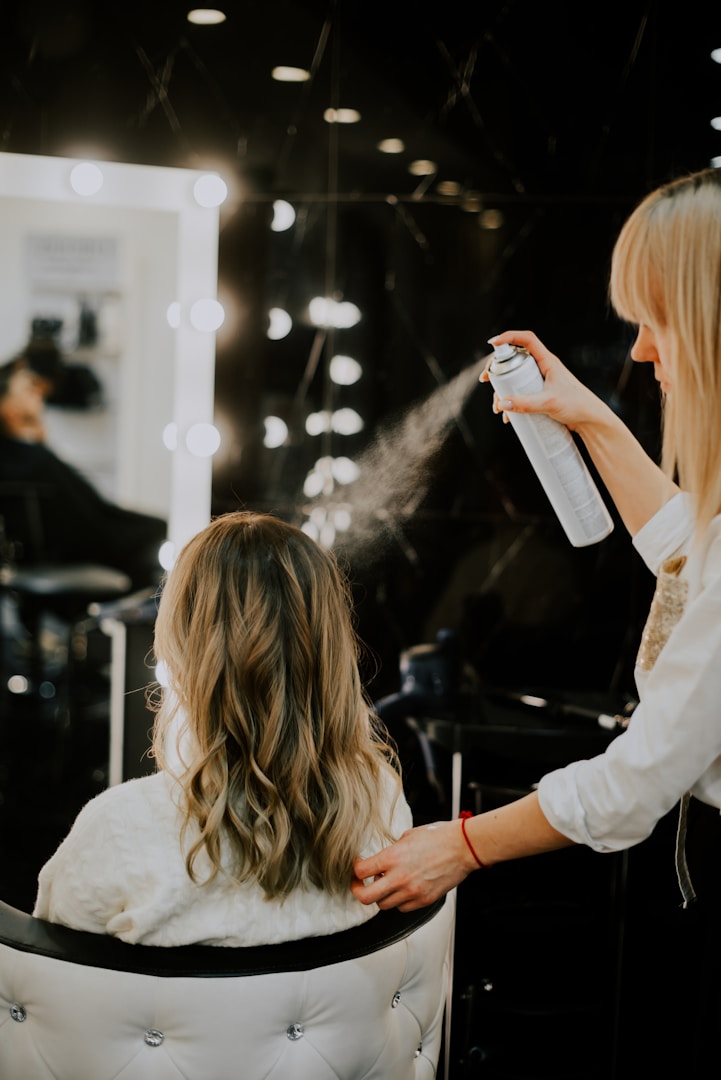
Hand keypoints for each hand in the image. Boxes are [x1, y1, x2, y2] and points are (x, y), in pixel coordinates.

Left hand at [351, 818, 476, 911]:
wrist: (462, 847)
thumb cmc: (438, 837)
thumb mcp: (407, 836)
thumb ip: (392, 851)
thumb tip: (382, 861)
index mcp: (393, 858)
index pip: (361, 872)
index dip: (355, 870)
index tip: (357, 866)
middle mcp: (400, 878)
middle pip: (366, 897)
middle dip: (359, 891)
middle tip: (359, 885)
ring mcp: (412, 892)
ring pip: (384, 905)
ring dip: (381, 895)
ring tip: (387, 884)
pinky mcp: (424, 900)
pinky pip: (402, 908)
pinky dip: (399, 901)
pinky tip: (403, 889)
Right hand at [481, 330, 605, 431]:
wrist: (590, 421)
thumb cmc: (577, 406)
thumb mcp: (548, 403)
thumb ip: (525, 404)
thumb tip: (502, 403)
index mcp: (547, 361)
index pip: (526, 340)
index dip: (509, 337)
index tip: (492, 344)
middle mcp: (543, 368)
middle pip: (515, 360)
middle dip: (498, 370)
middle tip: (486, 380)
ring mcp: (541, 382)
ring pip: (516, 379)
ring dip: (503, 390)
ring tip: (497, 407)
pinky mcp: (541, 395)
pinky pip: (521, 394)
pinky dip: (512, 402)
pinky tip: (508, 416)